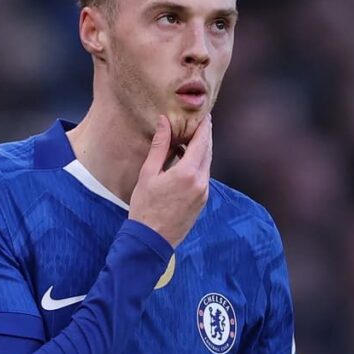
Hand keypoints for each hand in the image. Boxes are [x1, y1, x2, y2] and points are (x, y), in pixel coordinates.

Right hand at [129, 114, 211, 247]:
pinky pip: (204, 177)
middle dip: (205, 136)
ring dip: (202, 150)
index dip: (204, 126)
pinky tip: (187, 162)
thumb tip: (165, 122)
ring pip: (207, 164)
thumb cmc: (145, 206)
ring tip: (191, 139)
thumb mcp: (148, 174)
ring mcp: (204, 193)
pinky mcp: (202, 202)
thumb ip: (160, 146)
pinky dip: (199, 165)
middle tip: (200, 122)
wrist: (151, 239)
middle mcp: (201, 182)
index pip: (202, 141)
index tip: (204, 114)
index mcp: (188, 172)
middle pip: (208, 151)